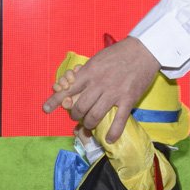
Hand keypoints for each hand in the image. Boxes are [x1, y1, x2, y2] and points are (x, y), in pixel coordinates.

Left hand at [42, 37, 159, 143]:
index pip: (67, 89)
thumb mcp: (96, 59)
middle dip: (75, 115)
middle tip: (76, 116)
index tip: (46, 109)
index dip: (55, 100)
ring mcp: (113, 93)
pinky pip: (119, 120)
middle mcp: (98, 84)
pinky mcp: (128, 99)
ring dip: (89, 124)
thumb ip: (85, 73)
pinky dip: (113, 132)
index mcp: (89, 73)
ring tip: (89, 125)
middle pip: (80, 107)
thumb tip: (72, 82)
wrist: (143, 50)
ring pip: (95, 116)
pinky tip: (109, 138)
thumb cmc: (118, 53)